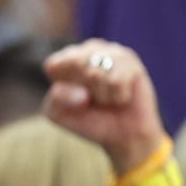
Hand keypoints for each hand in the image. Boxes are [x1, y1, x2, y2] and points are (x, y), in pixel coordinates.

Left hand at [42, 40, 165, 171]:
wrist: (122, 135)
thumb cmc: (89, 120)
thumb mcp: (59, 113)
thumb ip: (56, 98)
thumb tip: (83, 92)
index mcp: (66, 59)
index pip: (53, 65)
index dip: (64, 87)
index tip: (74, 98)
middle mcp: (89, 50)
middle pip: (75, 64)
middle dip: (84, 89)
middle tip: (95, 99)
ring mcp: (112, 52)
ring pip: (96, 73)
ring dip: (102, 95)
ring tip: (109, 98)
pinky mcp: (132, 62)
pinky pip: (116, 81)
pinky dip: (117, 97)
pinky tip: (123, 98)